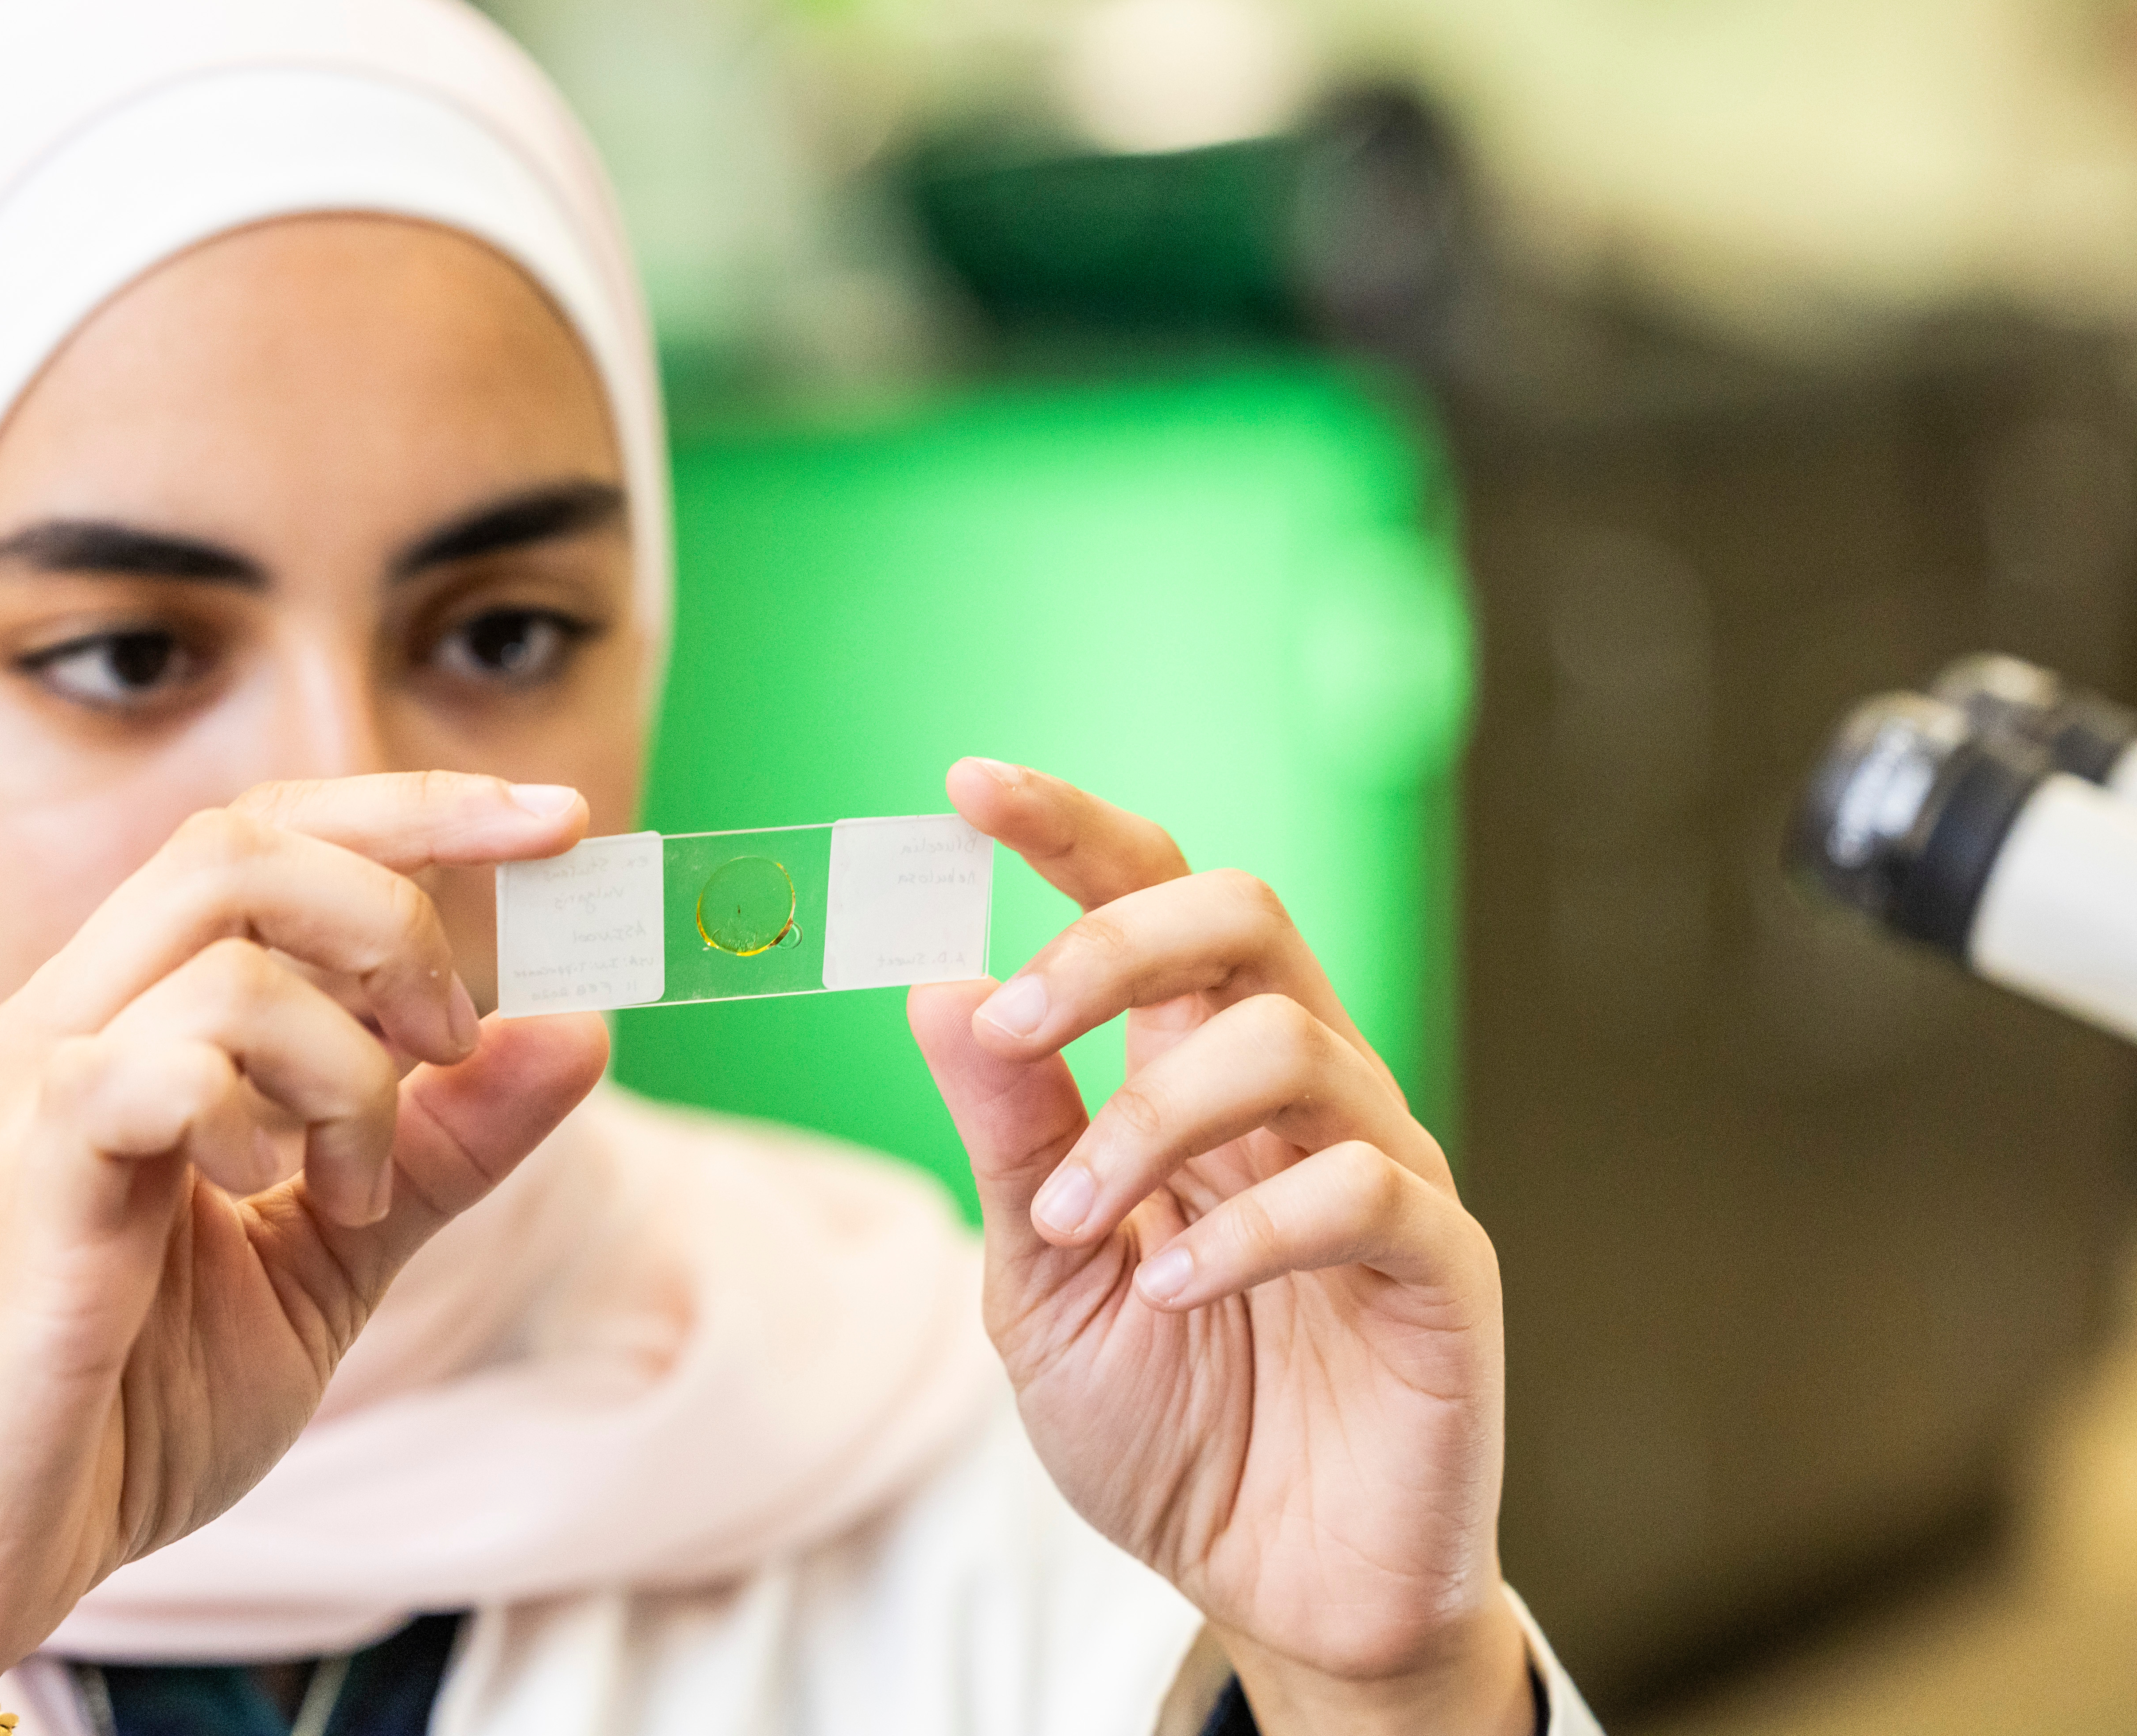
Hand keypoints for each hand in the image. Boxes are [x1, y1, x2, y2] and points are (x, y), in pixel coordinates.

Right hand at [0, 774, 607, 1735]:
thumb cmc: (133, 1405)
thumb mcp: (339, 1258)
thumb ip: (450, 1146)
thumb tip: (585, 1029)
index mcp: (132, 1013)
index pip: (270, 832)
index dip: (418, 808)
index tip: (561, 823)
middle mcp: (66, 1017)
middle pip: (245, 843)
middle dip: (398, 912)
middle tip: (452, 1041)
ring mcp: (32, 1089)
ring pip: (227, 956)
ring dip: (350, 1065)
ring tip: (354, 1184)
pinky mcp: (25, 1178)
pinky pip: (156, 1067)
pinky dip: (257, 1114)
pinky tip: (270, 1196)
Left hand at [910, 760, 1531, 1735]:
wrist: (1278, 1587)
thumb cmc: (1168, 1424)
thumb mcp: (1043, 1282)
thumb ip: (1008, 1142)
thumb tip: (934, 987)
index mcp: (1192, 1078)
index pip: (1150, 898)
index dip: (1068, 830)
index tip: (966, 787)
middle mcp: (1297, 1095)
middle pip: (1243, 915)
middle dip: (1114, 942)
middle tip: (1012, 1024)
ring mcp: (1381, 1168)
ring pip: (1292, 1042)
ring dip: (1151, 1121)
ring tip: (1079, 1227)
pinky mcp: (1441, 1265)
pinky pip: (1361, 1192)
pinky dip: (1249, 1232)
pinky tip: (1170, 1296)